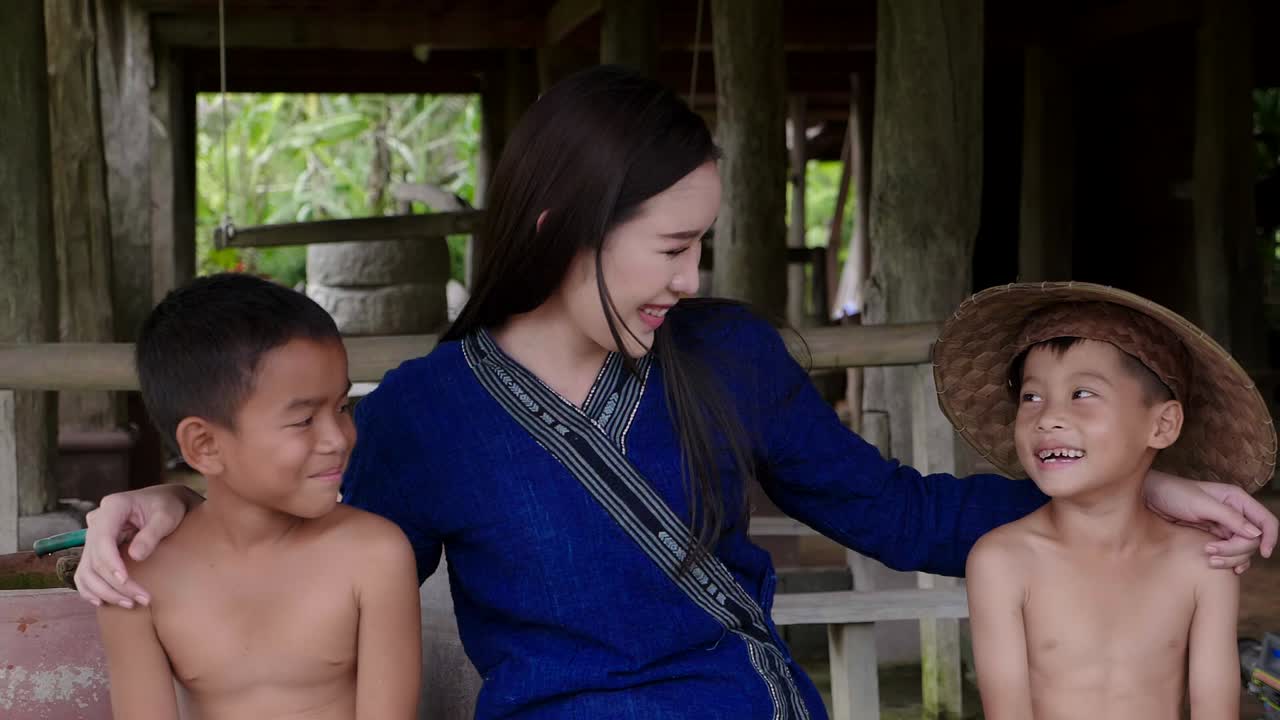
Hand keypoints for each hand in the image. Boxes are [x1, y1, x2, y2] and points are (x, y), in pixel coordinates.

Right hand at [74, 485, 201, 607]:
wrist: (165, 502)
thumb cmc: (168, 506)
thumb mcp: (167, 516)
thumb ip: (152, 533)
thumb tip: (136, 556)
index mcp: (113, 507)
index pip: (102, 538)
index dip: (110, 563)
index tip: (125, 581)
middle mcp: (97, 521)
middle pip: (95, 558)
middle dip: (114, 583)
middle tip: (140, 599)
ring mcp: (94, 536)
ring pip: (87, 569)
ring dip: (104, 591)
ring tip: (129, 604)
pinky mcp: (96, 549)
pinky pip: (85, 572)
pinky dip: (91, 589)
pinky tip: (103, 602)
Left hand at [1144, 469, 1277, 572]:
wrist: (1150, 498)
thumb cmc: (1174, 494)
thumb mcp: (1201, 504)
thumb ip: (1229, 518)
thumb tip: (1256, 533)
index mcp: (1237, 499)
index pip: (1267, 521)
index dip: (1270, 537)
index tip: (1264, 552)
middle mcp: (1236, 513)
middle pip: (1254, 540)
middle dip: (1236, 549)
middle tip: (1211, 550)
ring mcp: (1226, 527)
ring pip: (1243, 550)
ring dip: (1230, 558)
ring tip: (1208, 557)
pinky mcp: (1215, 537)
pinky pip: (1231, 553)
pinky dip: (1229, 561)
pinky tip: (1220, 566)